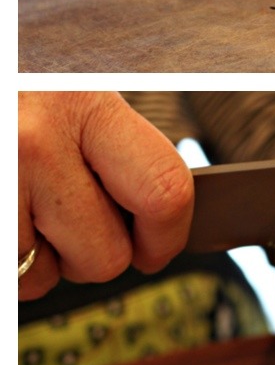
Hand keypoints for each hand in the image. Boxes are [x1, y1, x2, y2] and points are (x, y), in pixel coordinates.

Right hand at [18, 92, 194, 300]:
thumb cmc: (18, 86)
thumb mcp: (69, 94)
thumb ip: (111, 144)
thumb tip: (162, 212)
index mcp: (83, 105)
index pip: (163, 189)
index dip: (168, 235)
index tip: (159, 248)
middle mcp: (36, 143)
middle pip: (105, 254)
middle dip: (96, 255)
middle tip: (77, 226)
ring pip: (44, 277)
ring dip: (40, 262)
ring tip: (24, 209)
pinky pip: (4, 278)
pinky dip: (7, 263)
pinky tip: (5, 218)